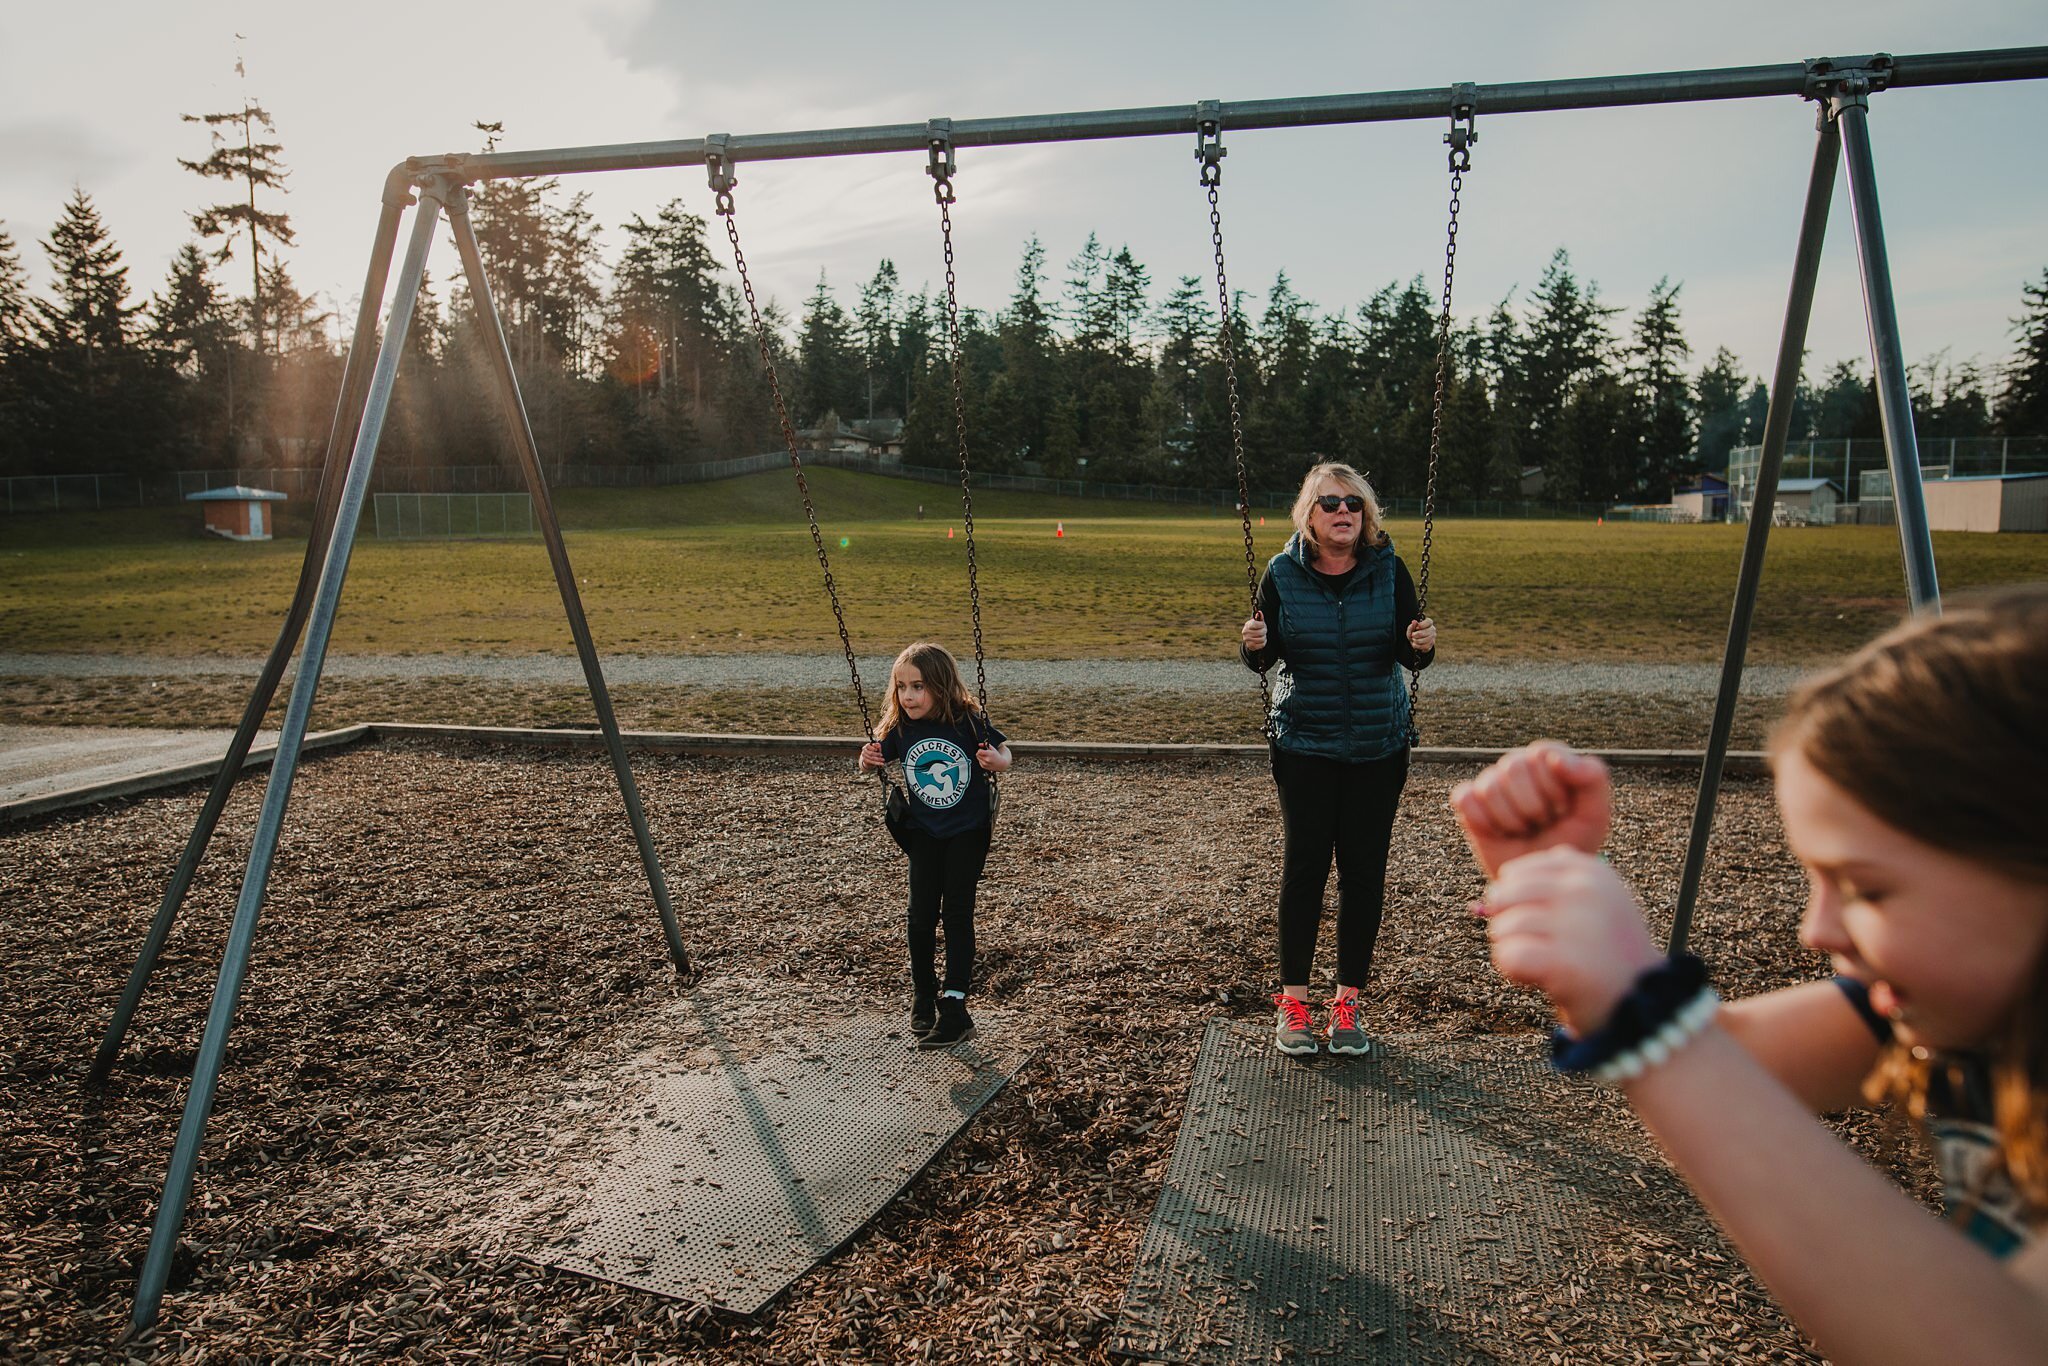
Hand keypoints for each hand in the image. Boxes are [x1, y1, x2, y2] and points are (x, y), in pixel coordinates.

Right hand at [858, 741, 883, 770]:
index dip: (872, 748)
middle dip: (877, 754)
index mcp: (866, 746)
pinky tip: (881, 763)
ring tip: (882, 759)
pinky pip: (872, 762)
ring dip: (878, 759)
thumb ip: (877, 746)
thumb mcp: (876, 748)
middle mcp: (864, 751)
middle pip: (870, 753)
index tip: (877, 749)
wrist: (869, 758)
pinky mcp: (865, 761)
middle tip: (881, 755)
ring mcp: (864, 756)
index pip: (868, 746)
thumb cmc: (873, 751)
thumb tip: (878, 744)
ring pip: (872, 758)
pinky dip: (877, 763)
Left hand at [975, 744, 1009, 773]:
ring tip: (986, 756)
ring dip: (980, 756)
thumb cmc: (997, 756)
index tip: (982, 749)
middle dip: (979, 753)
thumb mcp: (993, 749)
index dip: (980, 750)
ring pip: (978, 758)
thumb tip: (979, 744)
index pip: (979, 751)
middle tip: (984, 753)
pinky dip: (981, 760)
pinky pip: (979, 761)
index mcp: (990, 754)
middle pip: (977, 755)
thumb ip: (986, 745)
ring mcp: (985, 764)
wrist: (1001, 764)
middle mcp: (987, 760)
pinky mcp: (983, 766)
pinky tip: (986, 760)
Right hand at [1241, 611, 1266, 650]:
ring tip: (1263, 636)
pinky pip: (1262, 644)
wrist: (1250, 639)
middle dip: (1264, 631)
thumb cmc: (1256, 628)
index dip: (1262, 625)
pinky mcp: (1250, 646)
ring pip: (1262, 639)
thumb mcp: (1258, 622)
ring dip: (1264, 637)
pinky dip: (1264, 642)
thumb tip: (1260, 612)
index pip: (1256, 624)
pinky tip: (1261, 640)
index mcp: (1247, 625)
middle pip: (1261, 632)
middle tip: (1264, 630)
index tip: (1262, 625)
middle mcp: (1245, 632)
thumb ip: (1260, 617)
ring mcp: (1247, 640)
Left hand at [1407, 616, 1436, 652]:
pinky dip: (1418, 646)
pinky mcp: (1431, 644)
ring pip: (1427, 640)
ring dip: (1417, 641)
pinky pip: (1426, 646)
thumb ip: (1412, 626)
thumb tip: (1414, 621)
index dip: (1422, 625)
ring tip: (1413, 640)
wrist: (1414, 642)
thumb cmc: (1413, 633)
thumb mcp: (1410, 630)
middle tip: (1412, 635)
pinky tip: (1415, 644)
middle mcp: (1432, 629)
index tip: (1416, 628)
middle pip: (1428, 631)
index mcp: (1428, 623)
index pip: (1429, 622)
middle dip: (1418, 634)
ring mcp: (1433, 637)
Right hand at [1449, 741, 1611, 879]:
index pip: (1541, 754)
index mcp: (1547, 759)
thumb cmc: (1572, 841)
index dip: (1553, 787)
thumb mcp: (1595, 813)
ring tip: (1524, 831)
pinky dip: (1483, 822)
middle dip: (1532, 806)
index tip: (1563, 810)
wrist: (1544, 875)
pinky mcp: (1468, 801)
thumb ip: (1592, 777)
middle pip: (1513, 767)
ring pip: (1490, 788)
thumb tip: (1557, 759)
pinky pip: (1465, 800)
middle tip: (1542, 823)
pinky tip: (1499, 833)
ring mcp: (1490, 782)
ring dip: (1511, 820)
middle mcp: (1516, 765)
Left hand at [1477, 848, 1663, 1035]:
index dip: (1514, 902)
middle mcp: (1585, 891)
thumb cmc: (1608, 958)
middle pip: (1503, 895)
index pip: (1517, 873)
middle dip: (1506, 924)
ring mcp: (1577, 924)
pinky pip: (1509, 956)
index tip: (1540, 926)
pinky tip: (1536, 980)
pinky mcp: (1566, 961)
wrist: (1644, 1010)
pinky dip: (1514, 972)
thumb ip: (1551, 889)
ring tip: (1542, 966)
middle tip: (1534, 947)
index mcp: (1592, 871)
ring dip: (1511, 951)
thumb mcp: (1594, 907)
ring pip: (1503, 927)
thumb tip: (1489, 898)